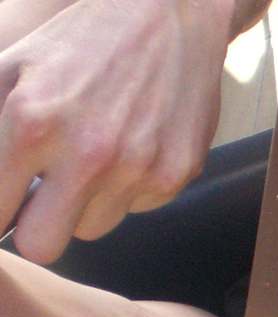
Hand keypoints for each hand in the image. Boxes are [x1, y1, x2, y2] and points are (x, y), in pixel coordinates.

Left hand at [0, 0, 235, 262]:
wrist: (169, 16)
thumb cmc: (82, 41)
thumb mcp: (14, 67)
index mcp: (31, 122)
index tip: (6, 200)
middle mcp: (87, 153)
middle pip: (43, 245)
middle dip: (34, 227)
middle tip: (40, 201)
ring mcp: (137, 169)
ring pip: (91, 228)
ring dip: (82, 204)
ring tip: (90, 159)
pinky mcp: (175, 175)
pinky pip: (135, 209)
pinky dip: (126, 188)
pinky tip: (130, 147)